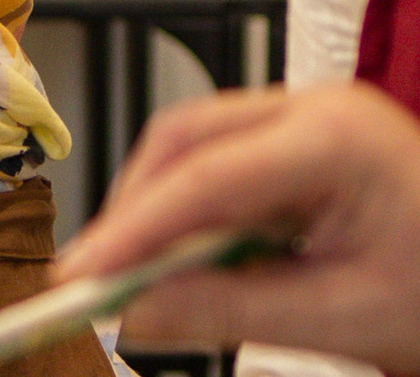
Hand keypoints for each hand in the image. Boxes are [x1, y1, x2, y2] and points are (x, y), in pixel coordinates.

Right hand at [52, 82, 419, 367]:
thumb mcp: (347, 317)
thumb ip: (232, 309)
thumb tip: (135, 312)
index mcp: (337, 138)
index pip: (204, 176)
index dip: (133, 228)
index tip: (81, 274)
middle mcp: (318, 110)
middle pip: (185, 140)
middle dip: (137, 209)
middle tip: (97, 275)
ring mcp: (312, 123)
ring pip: (195, 149)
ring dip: (162, 213)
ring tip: (139, 277)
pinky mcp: (306, 149)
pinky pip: (224, 170)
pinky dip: (195, 218)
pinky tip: (188, 264)